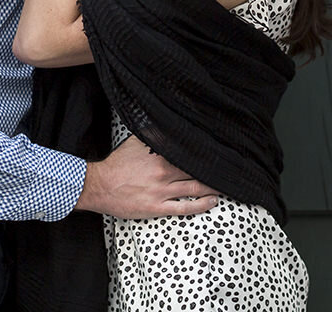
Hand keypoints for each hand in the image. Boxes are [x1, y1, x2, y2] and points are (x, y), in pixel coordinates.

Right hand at [75, 135, 218, 218]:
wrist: (100, 186)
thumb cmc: (117, 164)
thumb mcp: (135, 142)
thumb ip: (153, 134)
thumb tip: (167, 124)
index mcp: (160, 154)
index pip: (190, 150)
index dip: (207, 150)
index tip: (222, 148)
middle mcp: (164, 172)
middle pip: (197, 169)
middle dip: (215, 168)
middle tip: (232, 167)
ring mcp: (162, 191)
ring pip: (195, 187)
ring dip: (214, 186)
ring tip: (228, 184)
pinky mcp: (158, 207)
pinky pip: (185, 207)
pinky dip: (202, 205)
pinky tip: (213, 202)